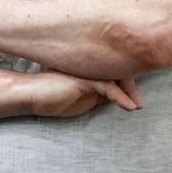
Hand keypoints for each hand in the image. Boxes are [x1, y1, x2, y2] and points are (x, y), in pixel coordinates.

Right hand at [25, 71, 141, 115]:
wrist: (31, 95)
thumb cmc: (52, 97)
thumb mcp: (81, 99)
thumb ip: (96, 95)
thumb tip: (116, 98)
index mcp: (89, 67)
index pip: (114, 71)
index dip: (127, 82)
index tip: (137, 98)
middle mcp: (90, 65)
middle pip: (119, 70)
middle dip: (132, 86)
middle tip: (140, 102)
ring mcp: (87, 70)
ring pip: (117, 76)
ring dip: (131, 92)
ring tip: (138, 105)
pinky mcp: (84, 79)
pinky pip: (109, 87)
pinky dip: (122, 98)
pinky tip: (131, 107)